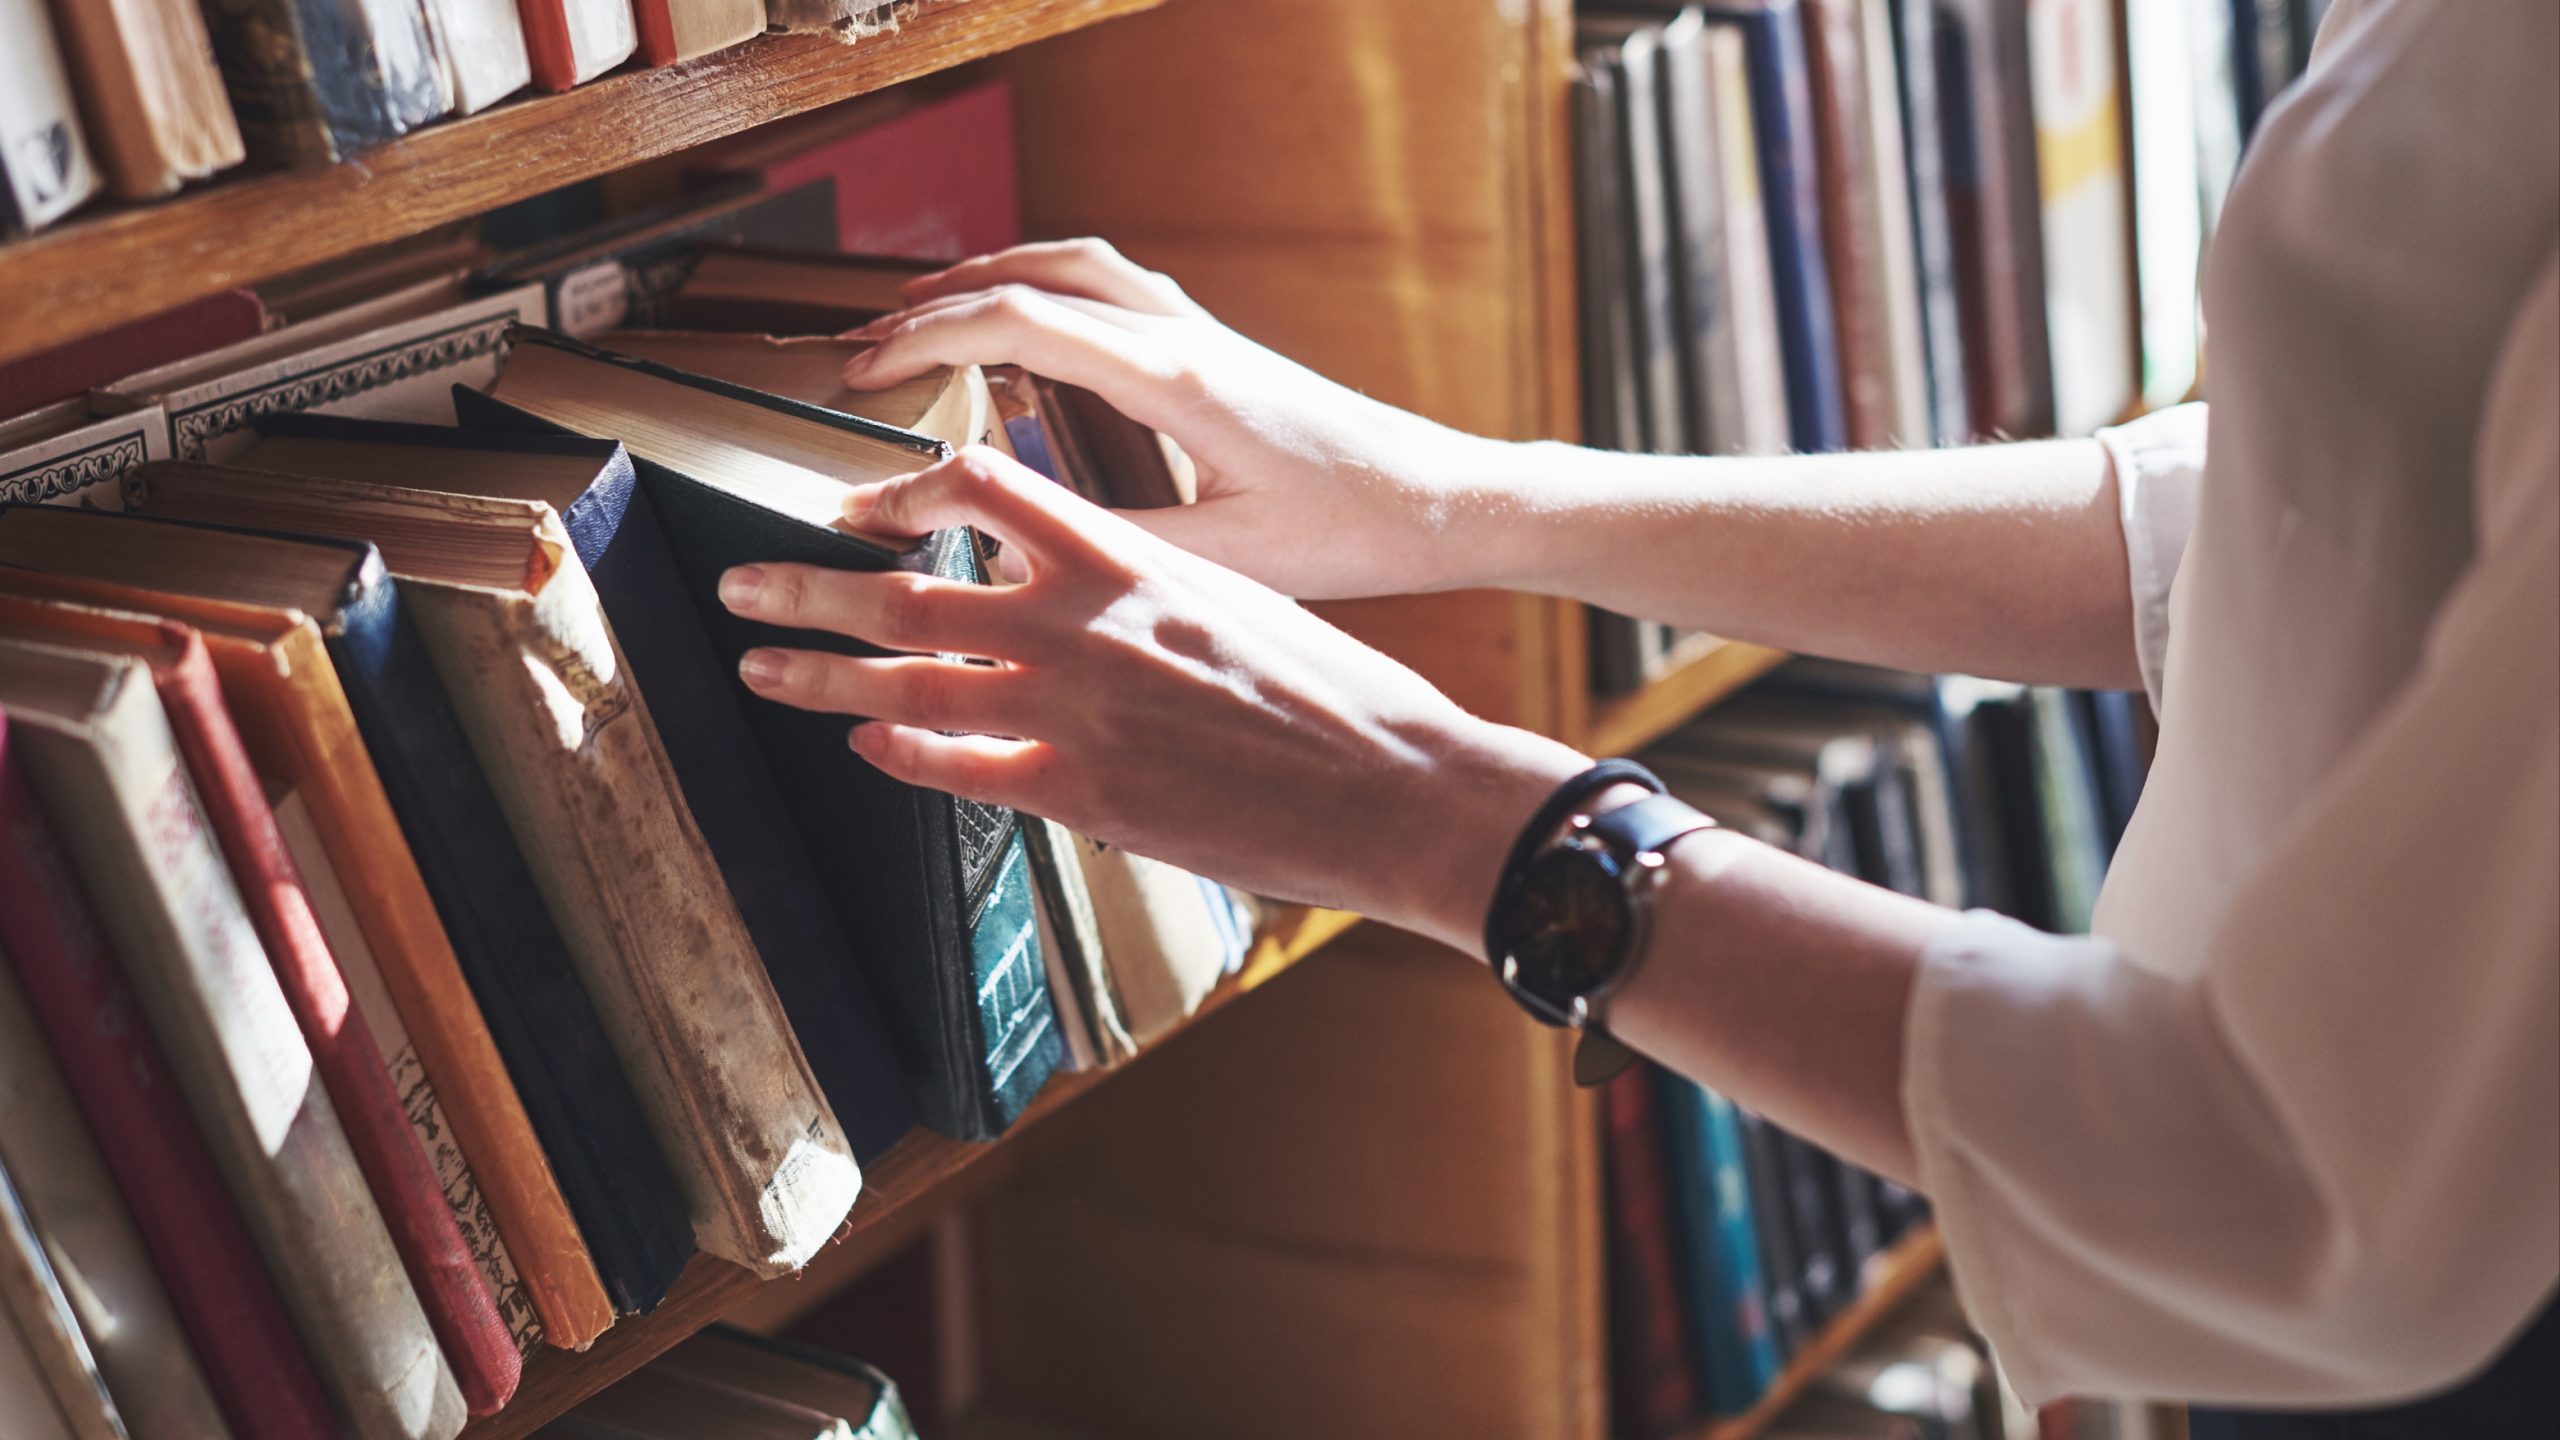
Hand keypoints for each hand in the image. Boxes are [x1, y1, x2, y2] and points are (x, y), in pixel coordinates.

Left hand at [716, 446, 1589, 953]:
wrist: (1400, 783)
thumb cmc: (1340, 694)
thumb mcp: (1240, 601)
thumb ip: (1149, 593)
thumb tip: (1092, 595)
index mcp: (1131, 558)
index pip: (985, 487)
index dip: (903, 492)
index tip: (857, 507)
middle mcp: (1087, 623)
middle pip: (911, 590)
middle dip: (809, 588)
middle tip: (740, 586)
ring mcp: (1078, 712)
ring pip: (909, 683)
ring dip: (820, 673)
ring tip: (758, 666)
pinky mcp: (1086, 796)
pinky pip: (960, 771)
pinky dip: (901, 755)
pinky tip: (864, 748)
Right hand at [839, 238, 1526, 601]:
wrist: (1441, 501)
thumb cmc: (1354, 530)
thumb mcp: (1224, 559)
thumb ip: (1117, 549)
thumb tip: (1016, 552)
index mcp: (1176, 377)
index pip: (1022, 320)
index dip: (928, 338)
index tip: (865, 370)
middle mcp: (1185, 337)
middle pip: (1036, 274)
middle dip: (939, 300)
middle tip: (868, 342)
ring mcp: (1203, 334)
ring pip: (1076, 267)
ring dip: (993, 279)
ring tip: (925, 316)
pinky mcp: (1217, 350)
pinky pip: (1112, 289)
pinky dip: (1047, 291)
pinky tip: (1027, 333)